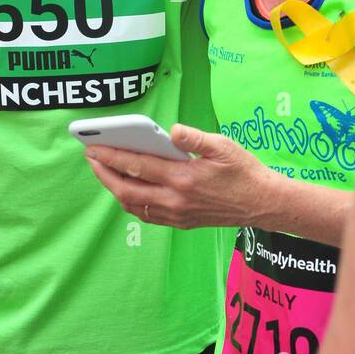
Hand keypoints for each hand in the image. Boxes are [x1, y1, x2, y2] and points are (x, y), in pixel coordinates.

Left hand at [82, 125, 272, 229]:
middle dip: (104, 174)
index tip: (93, 148)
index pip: (138, 166)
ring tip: (105, 171)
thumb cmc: (245, 171)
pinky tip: (127, 188)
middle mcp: (176, 200)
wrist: (263, 204)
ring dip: (115, 189)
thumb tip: (171, 131)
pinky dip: (131, 202)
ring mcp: (178, 215)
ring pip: (134, 206)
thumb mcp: (223, 146)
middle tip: (91, 158)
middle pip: (127, 190)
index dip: (112, 156)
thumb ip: (194, 137)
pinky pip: (147, 215)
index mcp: (184, 178)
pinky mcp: (181, 223)